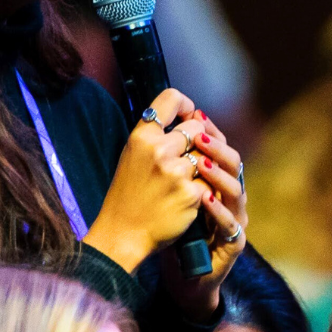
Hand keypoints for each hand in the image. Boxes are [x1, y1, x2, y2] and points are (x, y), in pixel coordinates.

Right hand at [83, 89, 210, 272]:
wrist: (123, 233)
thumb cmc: (128, 193)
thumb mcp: (133, 155)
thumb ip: (156, 134)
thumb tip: (190, 114)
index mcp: (141, 136)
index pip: (171, 98)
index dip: (185, 105)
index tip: (188, 117)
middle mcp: (158, 150)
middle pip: (196, 128)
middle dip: (196, 142)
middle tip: (185, 159)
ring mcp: (176, 172)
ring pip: (205, 155)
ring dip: (200, 168)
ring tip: (182, 182)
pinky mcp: (191, 193)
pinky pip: (208, 181)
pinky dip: (202, 190)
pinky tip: (186, 198)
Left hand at [160, 109, 247, 321]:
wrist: (187, 276)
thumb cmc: (178, 232)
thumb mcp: (173, 194)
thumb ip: (172, 167)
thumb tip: (160, 129)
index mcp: (219, 183)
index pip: (222, 149)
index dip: (212, 132)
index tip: (194, 115)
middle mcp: (232, 198)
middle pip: (235, 164)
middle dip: (216, 147)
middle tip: (198, 136)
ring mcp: (236, 220)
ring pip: (237, 190)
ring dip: (218, 174)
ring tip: (198, 163)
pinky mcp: (234, 243)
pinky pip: (231, 224)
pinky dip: (218, 210)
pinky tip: (205, 199)